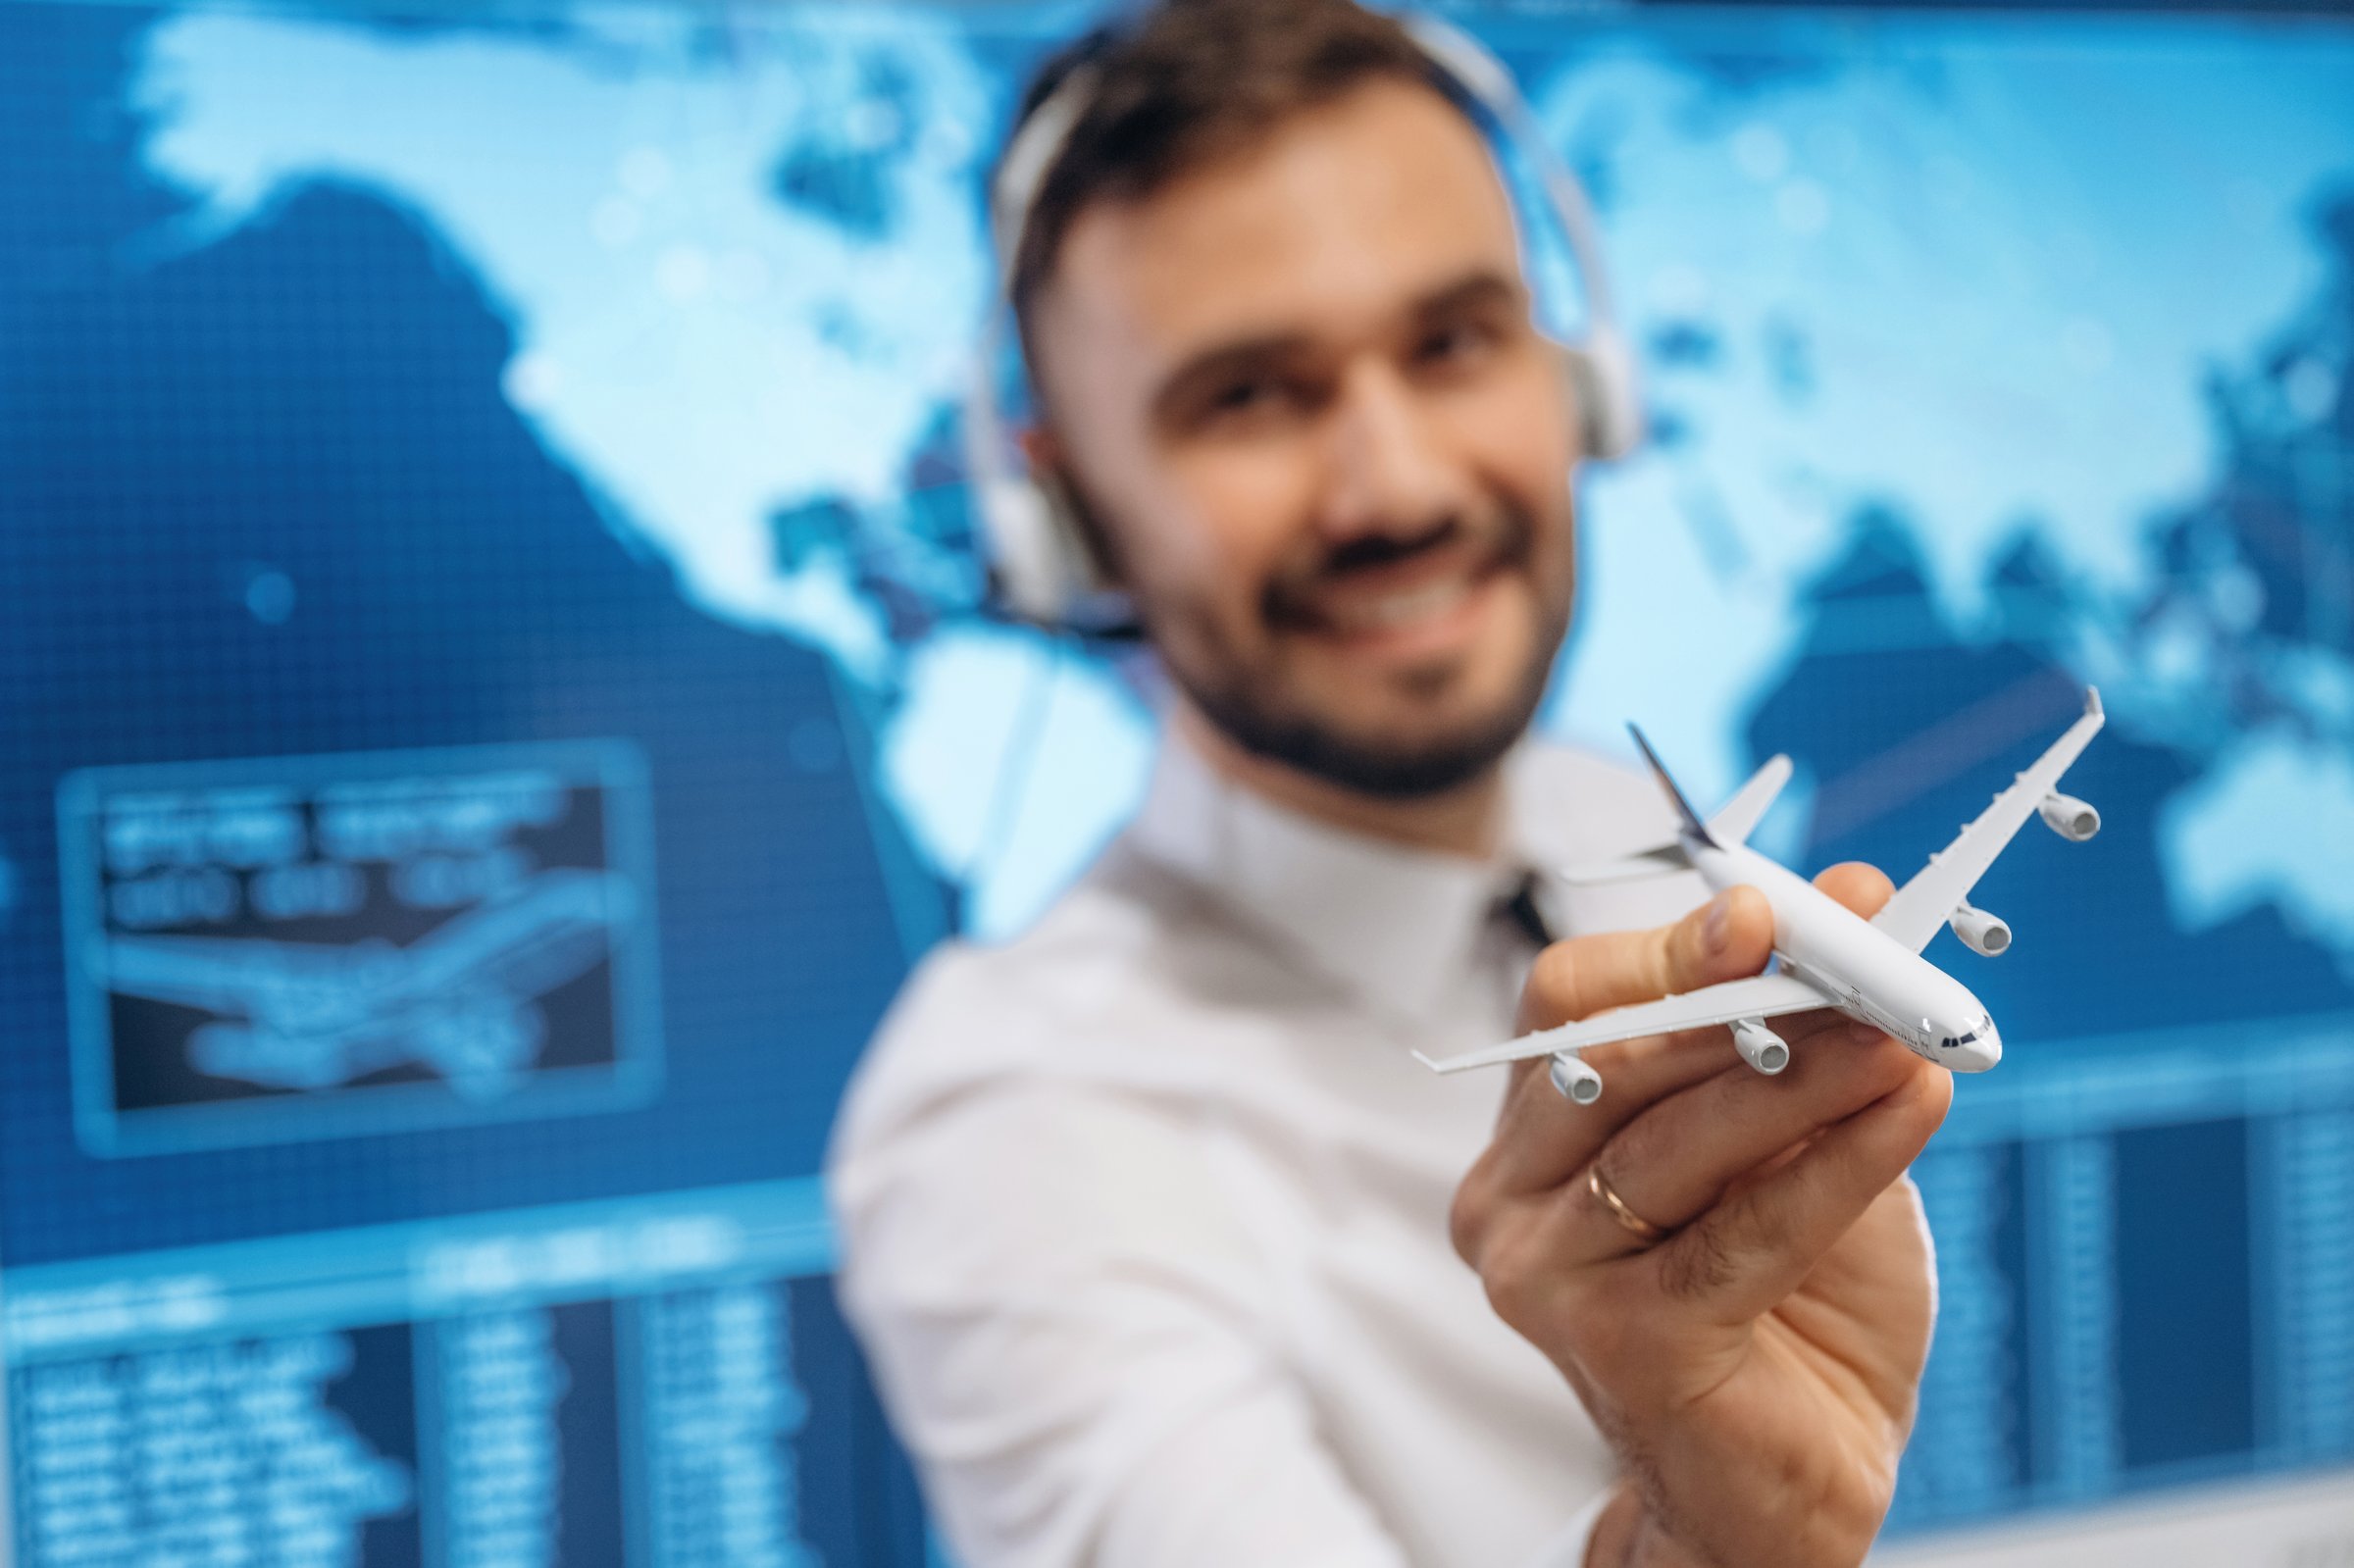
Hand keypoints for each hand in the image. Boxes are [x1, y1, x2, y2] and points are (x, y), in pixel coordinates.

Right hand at [1448, 867, 1951, 1567]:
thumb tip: (1855, 898)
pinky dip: (1837, 1164)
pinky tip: (1912, 1113)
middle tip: (1854, 955)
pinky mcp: (1618, 1344)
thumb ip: (1802, 1037)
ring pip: (1670, 1141)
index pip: (1570, 1000)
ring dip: (1801, 1072)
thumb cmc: (1791, 1304)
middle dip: (1738, 994)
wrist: (1792, 1486)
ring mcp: (1546, 1275)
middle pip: (1607, 1057)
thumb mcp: (1796, 1143)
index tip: (1780, 905)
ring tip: (1905, 1030)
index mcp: (1534, 1131)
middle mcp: (1509, 1197)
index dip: (1673, 942)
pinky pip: (1738, 1233)